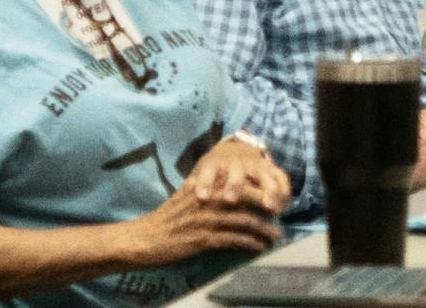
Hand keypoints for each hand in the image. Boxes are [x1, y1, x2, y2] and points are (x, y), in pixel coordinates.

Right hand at [122, 179, 281, 265]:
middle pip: (248, 198)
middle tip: (281, 213)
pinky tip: (258, 246)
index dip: (262, 188)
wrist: (144, 238)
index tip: (274, 195)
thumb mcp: (187, 194)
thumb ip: (207, 186)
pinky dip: (249, 243)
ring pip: (245, 221)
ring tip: (275, 234)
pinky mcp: (203, 239)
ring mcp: (206, 220)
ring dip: (264, 229)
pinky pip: (233, 240)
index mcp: (207, 187)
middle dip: (269, 205)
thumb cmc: (166, 218)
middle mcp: (209, 200)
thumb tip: (225, 179)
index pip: (241, 181)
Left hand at [184, 137, 289, 215]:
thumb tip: (176, 202)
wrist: (236, 152)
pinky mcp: (272, 169)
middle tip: (232, 201)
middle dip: (235, 186)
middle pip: (237, 173)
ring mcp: (257, 164)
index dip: (205, 182)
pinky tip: (283, 206)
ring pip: (263, 176)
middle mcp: (238, 162)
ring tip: (270, 209)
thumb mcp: (201, 176)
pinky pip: (281, 178)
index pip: (209, 171)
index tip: (201, 197)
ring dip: (268, 192)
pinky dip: (283, 192)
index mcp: (216, 163)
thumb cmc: (215, 172)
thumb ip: (193, 188)